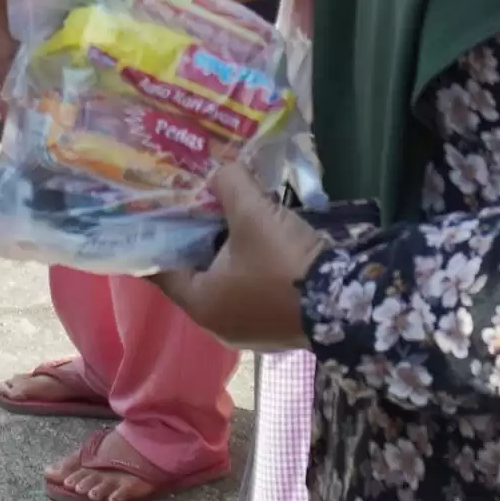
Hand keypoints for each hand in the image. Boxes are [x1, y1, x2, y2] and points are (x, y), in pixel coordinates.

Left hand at [152, 161, 326, 350]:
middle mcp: (217, 323)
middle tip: (195, 207)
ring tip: (230, 218)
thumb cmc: (283, 263)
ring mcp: (248, 331)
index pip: (161, 271)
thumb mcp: (253, 214)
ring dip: (228, 255)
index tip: (154, 215)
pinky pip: (251, 293)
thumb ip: (229, 185)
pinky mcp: (275, 329)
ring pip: (226, 284)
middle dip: (197, 242)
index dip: (158, 240)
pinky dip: (249, 270)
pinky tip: (261, 243)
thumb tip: (221, 169)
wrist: (345, 304)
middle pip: (196, 275)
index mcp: (200, 302)